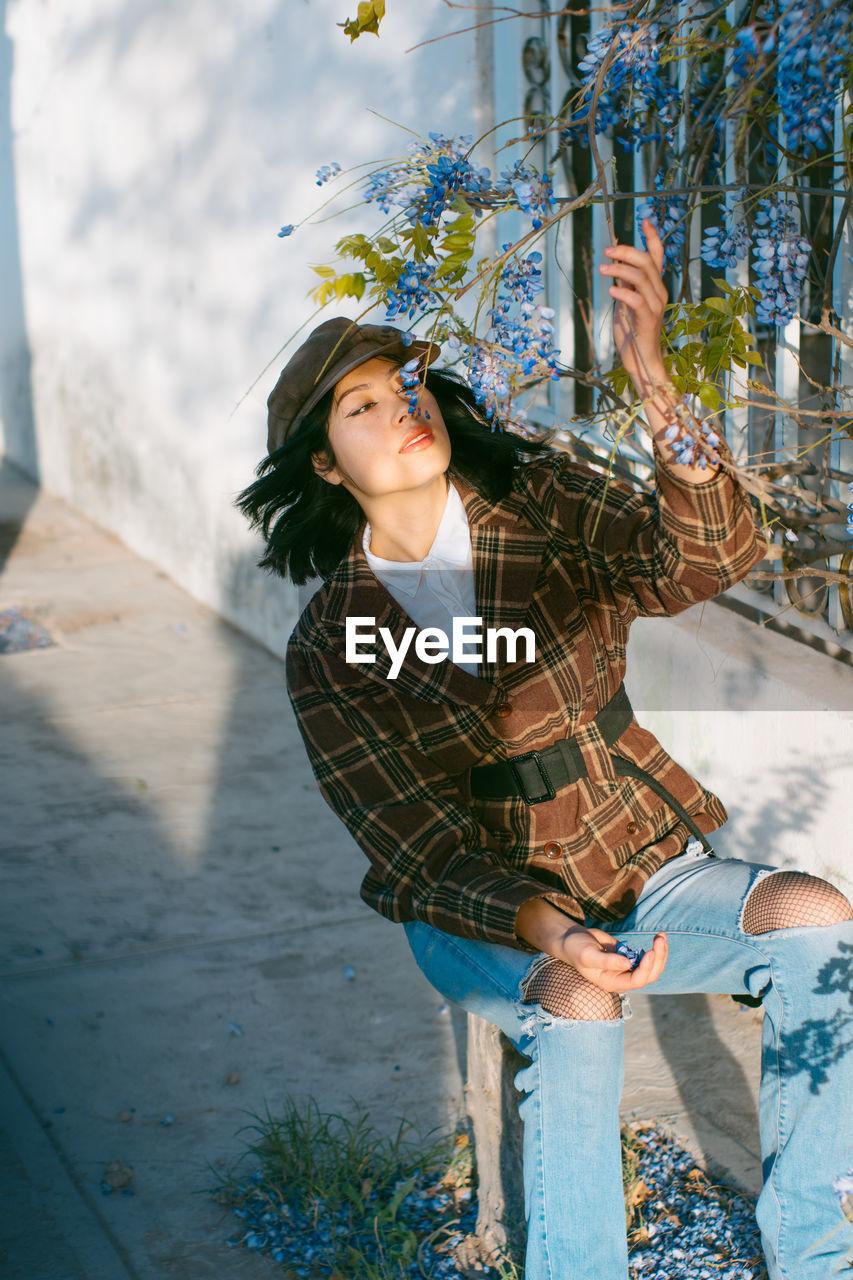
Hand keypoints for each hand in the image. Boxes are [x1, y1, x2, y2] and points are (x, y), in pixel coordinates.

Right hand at [561, 924, 668, 993]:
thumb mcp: (588, 955)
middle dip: (658, 958)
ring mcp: (628, 969)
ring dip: (661, 952)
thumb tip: (628, 964)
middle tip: (660, 938)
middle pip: (649, 975)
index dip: (645, 968)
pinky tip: (659, 936)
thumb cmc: (577, 949)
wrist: (574, 941)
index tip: (650, 951)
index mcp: (613, 982)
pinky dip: (657, 948)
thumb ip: (606, 961)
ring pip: (653, 967)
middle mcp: (623, 978)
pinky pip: (650, 958)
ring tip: (661, 935)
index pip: (636, 981)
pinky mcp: (631, 958)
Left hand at [599, 218, 668, 398]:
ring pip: (642, 277)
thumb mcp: (625, 303)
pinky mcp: (648, 320)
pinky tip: (611, 290)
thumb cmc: (632, 332)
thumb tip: (615, 265)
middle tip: (607, 250)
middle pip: (648, 262)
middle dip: (627, 251)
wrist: (640, 360)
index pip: (658, 256)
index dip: (653, 237)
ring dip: (620, 269)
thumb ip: (625, 285)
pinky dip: (623, 292)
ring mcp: (656, 306)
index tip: (645, 220)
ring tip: (602, 269)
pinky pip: (637, 299)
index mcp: (655, 286)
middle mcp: (659, 292)